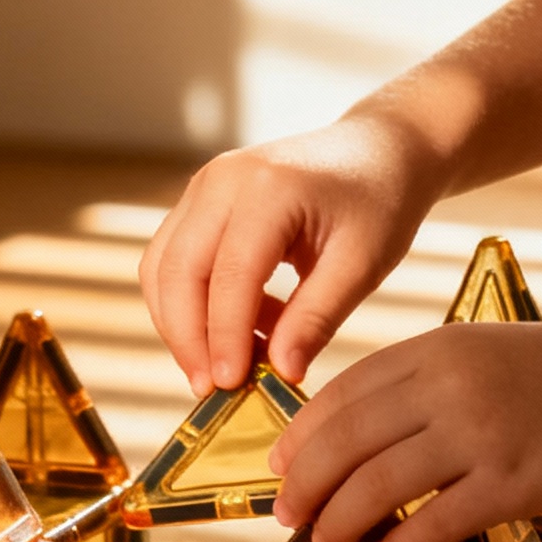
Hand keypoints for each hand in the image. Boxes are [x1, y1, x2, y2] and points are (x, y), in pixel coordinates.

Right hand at [140, 104, 436, 394]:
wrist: (377, 151)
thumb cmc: (379, 202)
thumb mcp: (362, 264)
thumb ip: (317, 318)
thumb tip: (281, 373)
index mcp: (268, 188)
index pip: (228, 275)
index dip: (224, 337)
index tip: (229, 387)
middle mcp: (221, 180)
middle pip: (177, 271)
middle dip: (188, 338)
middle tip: (212, 390)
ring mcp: (203, 186)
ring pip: (163, 268)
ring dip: (184, 324)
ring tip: (228, 365)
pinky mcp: (199, 201)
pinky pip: (174, 259)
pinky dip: (194, 303)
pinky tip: (241, 330)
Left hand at [268, 319, 541, 541]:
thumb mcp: (484, 354)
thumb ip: (425, 385)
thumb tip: (359, 441)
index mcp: (438, 348)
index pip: (344, 393)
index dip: (302, 436)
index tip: (281, 466)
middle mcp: (450, 386)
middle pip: (346, 440)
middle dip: (304, 484)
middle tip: (285, 514)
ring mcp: (481, 434)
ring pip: (376, 484)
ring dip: (338, 521)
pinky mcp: (512, 483)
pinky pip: (434, 523)